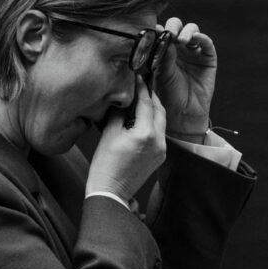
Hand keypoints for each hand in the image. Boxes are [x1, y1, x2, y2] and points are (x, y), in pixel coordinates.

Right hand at [87, 78, 166, 201]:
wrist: (111, 191)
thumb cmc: (105, 164)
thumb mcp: (109, 133)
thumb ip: (119, 113)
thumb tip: (124, 100)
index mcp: (145, 133)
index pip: (146, 103)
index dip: (142, 88)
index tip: (138, 77)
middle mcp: (158, 141)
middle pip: (159, 111)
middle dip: (152, 97)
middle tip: (144, 86)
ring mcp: (162, 150)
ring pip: (161, 123)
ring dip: (154, 110)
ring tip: (143, 101)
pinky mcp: (160, 157)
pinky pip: (160, 135)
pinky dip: (154, 124)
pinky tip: (144, 120)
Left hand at [153, 16, 215, 137]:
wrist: (183, 112)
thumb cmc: (169, 95)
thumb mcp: (162, 74)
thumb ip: (163, 56)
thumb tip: (162, 35)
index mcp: (165, 50)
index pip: (163, 32)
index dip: (160, 29)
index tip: (155, 31)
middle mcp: (180, 48)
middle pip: (178, 26)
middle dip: (174, 26)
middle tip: (170, 34)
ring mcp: (194, 51)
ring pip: (192, 30)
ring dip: (187, 31)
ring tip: (181, 40)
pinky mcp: (208, 57)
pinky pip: (207, 43)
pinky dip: (202, 37)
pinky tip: (195, 38)